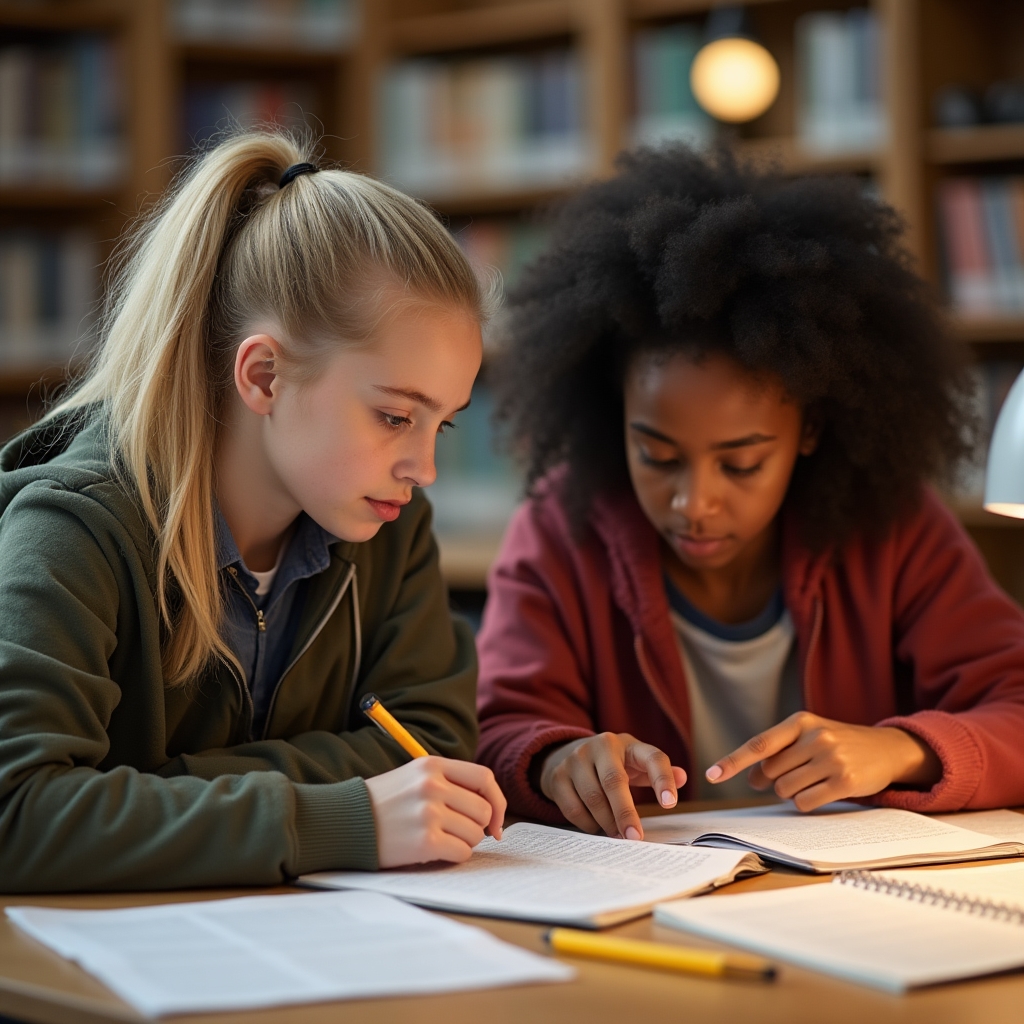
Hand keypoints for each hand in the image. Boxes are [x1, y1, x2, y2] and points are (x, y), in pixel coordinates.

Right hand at [364, 757, 506, 868]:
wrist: (343, 822)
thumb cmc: (382, 803)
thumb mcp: (413, 777)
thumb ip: (448, 783)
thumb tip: (489, 808)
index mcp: (432, 765)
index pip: (484, 777)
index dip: (497, 800)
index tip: (495, 819)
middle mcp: (433, 785)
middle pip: (483, 810)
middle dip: (478, 827)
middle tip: (459, 834)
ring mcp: (429, 813)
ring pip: (475, 834)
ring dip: (464, 842)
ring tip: (440, 840)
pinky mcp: (424, 842)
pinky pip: (461, 853)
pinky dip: (454, 856)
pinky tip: (434, 852)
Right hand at [539, 732, 686, 839]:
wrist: (563, 754)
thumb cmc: (609, 764)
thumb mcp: (635, 761)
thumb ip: (658, 771)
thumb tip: (683, 777)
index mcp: (627, 743)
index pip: (652, 758)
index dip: (662, 779)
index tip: (670, 804)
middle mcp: (600, 746)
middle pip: (615, 781)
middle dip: (626, 813)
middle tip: (635, 838)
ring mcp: (575, 760)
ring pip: (593, 797)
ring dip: (607, 822)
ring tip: (618, 836)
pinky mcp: (557, 777)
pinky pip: (573, 808)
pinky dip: (587, 824)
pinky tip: (597, 829)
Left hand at [705, 712, 942, 810]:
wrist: (886, 748)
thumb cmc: (838, 743)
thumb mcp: (809, 735)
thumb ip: (779, 751)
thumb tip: (751, 777)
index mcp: (801, 722)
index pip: (759, 744)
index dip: (733, 761)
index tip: (712, 775)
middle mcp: (815, 737)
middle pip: (771, 773)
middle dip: (774, 781)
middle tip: (795, 775)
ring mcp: (832, 759)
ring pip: (786, 790)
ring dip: (791, 793)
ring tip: (812, 781)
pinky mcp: (846, 781)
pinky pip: (806, 803)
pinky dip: (806, 804)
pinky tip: (822, 792)